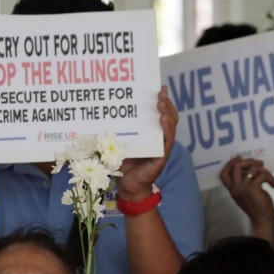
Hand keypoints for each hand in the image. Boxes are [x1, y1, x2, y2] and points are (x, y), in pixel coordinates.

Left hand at [117, 86, 176, 200]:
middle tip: (160, 91)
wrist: (125, 186)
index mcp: (151, 133)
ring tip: (161, 102)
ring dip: (167, 112)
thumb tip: (103, 111)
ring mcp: (162, 147)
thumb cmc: (121, 164)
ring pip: (171, 126)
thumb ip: (117, 129)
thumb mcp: (118, 142)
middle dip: (166, 102)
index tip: (158, 86)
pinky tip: (163, 120)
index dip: (161, 100)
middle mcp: (159, 138)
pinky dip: (166, 129)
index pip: (160, 113)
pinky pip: (167, 141)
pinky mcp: (161, 157)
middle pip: (169, 116)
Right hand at [219, 157, 273, 224]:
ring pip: (252, 169)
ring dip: (264, 170)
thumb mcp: (246, 194)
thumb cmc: (256, 206)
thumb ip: (244, 183)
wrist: (262, 219)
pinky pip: (262, 175)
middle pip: (236, 166)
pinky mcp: (253, 189)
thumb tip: (251, 167)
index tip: (240, 159)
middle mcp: (235, 188)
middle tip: (260, 164)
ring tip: (270, 177)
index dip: (230, 163)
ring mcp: (243, 188)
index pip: (223, 174)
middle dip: (249, 161)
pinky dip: (270, 178)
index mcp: (232, 189)